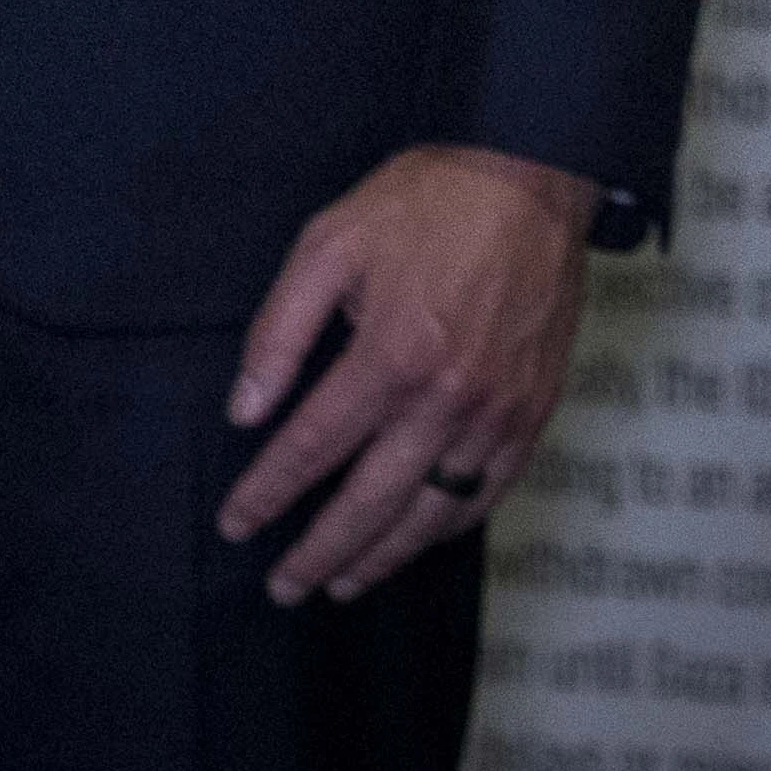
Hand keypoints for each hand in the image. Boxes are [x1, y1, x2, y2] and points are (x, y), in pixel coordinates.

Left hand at [222, 144, 596, 602]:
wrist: (528, 181)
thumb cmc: (420, 204)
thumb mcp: (327, 245)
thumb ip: (280, 333)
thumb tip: (245, 410)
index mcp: (389, 356)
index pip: (313, 448)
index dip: (268, 493)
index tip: (236, 526)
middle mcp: (446, 400)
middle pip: (371, 502)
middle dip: (319, 552)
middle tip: (283, 588)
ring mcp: (497, 416)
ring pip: (433, 514)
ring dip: (382, 557)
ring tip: (341, 585)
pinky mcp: (534, 416)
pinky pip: (488, 495)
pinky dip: (448, 529)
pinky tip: (416, 541)